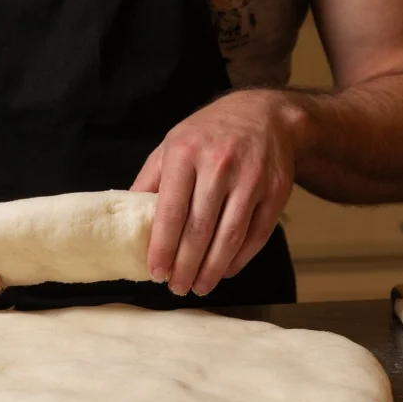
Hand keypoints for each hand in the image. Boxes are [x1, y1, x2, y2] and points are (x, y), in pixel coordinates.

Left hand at [132, 90, 302, 295]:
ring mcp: (251, 178)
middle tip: (176, 287)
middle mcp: (219, 165)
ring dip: (213, 268)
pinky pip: (257, 234)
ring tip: (199, 286)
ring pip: (230, 236)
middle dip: (186, 265)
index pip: (171, 211)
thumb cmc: (207, 134)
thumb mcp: (171, 145)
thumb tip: (126, 218)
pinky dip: (240, 258)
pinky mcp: (276, 191)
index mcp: (185, 153)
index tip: (156, 271)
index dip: (162, 247)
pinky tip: (225, 270)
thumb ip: (149, 181)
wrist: (263, 114)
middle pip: (200, 229)